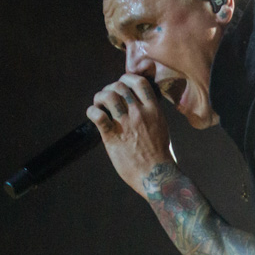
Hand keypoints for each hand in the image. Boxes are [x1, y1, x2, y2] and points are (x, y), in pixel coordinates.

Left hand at [86, 74, 173, 197]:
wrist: (158, 176)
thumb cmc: (161, 157)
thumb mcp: (162, 128)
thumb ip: (151, 115)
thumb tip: (142, 107)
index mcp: (154, 110)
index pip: (139, 81)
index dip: (126, 79)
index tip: (121, 86)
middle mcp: (140, 113)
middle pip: (120, 86)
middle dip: (109, 88)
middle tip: (106, 98)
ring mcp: (127, 124)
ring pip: (108, 96)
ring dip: (99, 97)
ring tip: (98, 104)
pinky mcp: (113, 137)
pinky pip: (98, 116)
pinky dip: (91, 111)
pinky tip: (92, 115)